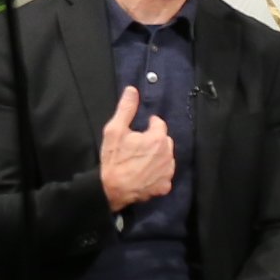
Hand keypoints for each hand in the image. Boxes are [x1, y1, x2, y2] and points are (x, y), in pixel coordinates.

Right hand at [97, 86, 173, 209]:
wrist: (111, 189)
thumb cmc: (114, 159)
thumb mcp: (115, 130)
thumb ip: (126, 109)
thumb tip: (132, 90)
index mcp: (157, 138)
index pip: (159, 124)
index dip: (148, 126)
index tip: (138, 132)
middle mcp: (167, 154)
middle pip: (164, 140)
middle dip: (154, 141)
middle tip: (137, 147)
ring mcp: (167, 172)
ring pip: (166, 157)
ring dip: (157, 156)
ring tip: (140, 161)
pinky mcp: (164, 186)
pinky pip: (164, 175)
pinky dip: (158, 173)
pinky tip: (145, 174)